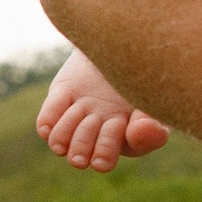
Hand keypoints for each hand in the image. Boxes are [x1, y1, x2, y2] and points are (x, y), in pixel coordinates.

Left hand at [36, 49, 171, 172]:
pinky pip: (45, 122)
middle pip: (78, 156)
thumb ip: (152, 125)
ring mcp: (77, 115)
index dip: (105, 149)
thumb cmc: (147, 77)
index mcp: (121, 137)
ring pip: (58, 142)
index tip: (118, 123)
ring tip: (81, 109)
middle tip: (94, 119)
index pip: (103, 160)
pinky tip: (63, 104)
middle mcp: (95, 133)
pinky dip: (50, 119)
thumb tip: (137, 131)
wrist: (127, 41)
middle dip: (82, 143)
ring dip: (67, 127)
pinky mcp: (61, 97)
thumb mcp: (157, 101)